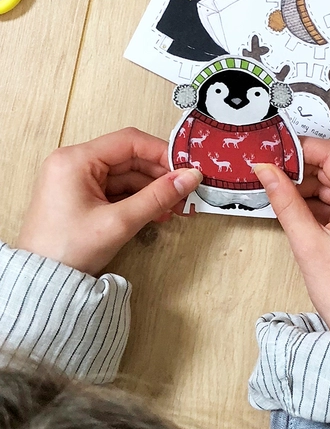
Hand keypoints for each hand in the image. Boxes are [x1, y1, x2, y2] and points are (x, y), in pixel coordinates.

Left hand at [17, 128, 202, 275]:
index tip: (186, 168)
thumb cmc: (67, 251)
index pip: (129, 142)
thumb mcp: (119, 222)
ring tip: (174, 207)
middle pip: (129, 158)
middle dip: (159, 175)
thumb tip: (190, 177)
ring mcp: (76, 179)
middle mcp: (74, 163)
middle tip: (184, 191)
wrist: (41, 286)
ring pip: (125, 175)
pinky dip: (137, 198)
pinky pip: (116, 189)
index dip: (161, 152)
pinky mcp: (80, 195)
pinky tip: (156, 211)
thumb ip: (158, 197)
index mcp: (75, 160)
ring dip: (151, 189)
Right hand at [254, 138, 329, 336]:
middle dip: (301, 168)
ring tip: (278, 193)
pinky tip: (294, 209)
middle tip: (270, 172)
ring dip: (307, 187)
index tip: (276, 152)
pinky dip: (316, 203)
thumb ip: (285, 201)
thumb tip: (267, 171)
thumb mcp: (307, 242)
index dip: (302, 148)